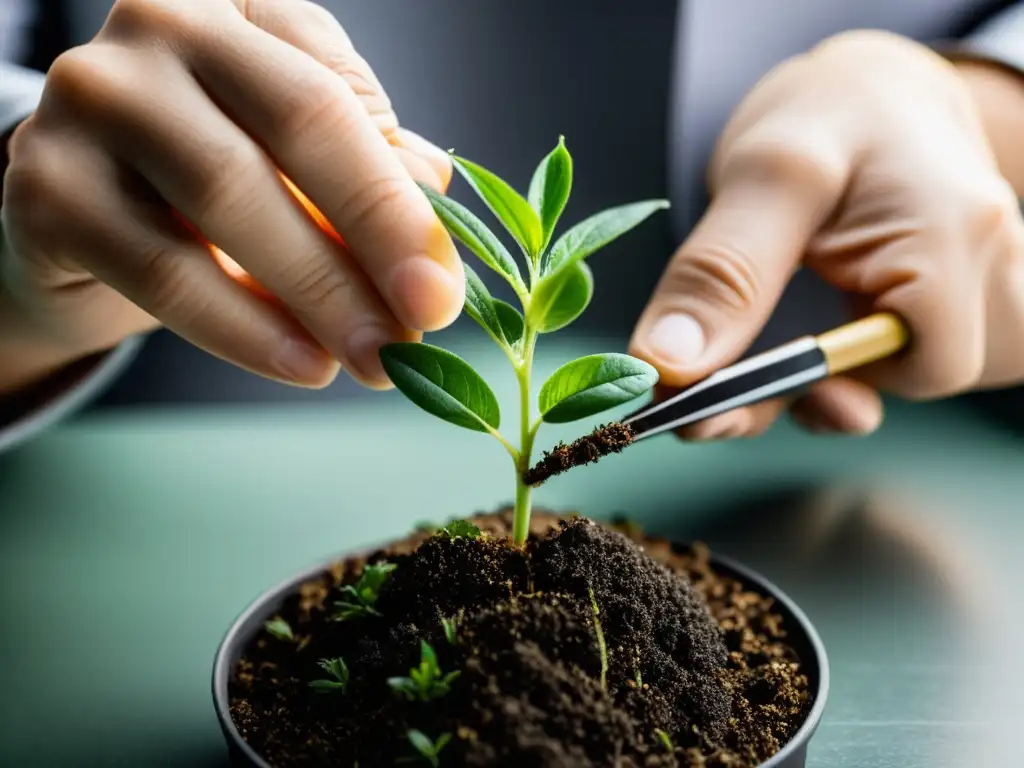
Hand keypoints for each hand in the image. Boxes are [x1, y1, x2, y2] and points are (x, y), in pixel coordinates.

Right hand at [1, 0, 461, 393]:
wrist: (92, 225)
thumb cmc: (218, 187)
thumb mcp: (302, 167)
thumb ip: (369, 173)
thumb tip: (436, 198)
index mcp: (247, 11)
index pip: (342, 97)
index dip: (402, 203)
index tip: (444, 292)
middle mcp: (165, 25)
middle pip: (298, 126)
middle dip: (374, 240)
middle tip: (420, 330)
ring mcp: (94, 95)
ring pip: (229, 195)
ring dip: (318, 293)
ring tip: (373, 360)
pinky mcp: (45, 182)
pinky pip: (162, 268)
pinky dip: (242, 325)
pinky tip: (301, 363)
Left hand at [629, 30, 1023, 437]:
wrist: (867, 95)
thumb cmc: (826, 116)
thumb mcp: (763, 172)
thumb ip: (723, 269)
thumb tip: (672, 364)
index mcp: (955, 231)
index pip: (928, 365)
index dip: (825, 385)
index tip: (718, 391)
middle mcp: (990, 264)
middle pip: (920, 379)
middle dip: (812, 390)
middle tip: (714, 388)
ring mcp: (984, 285)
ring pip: (913, 378)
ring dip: (828, 385)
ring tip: (757, 357)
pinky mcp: (956, 303)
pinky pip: (910, 363)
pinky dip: (848, 372)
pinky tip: (804, 348)